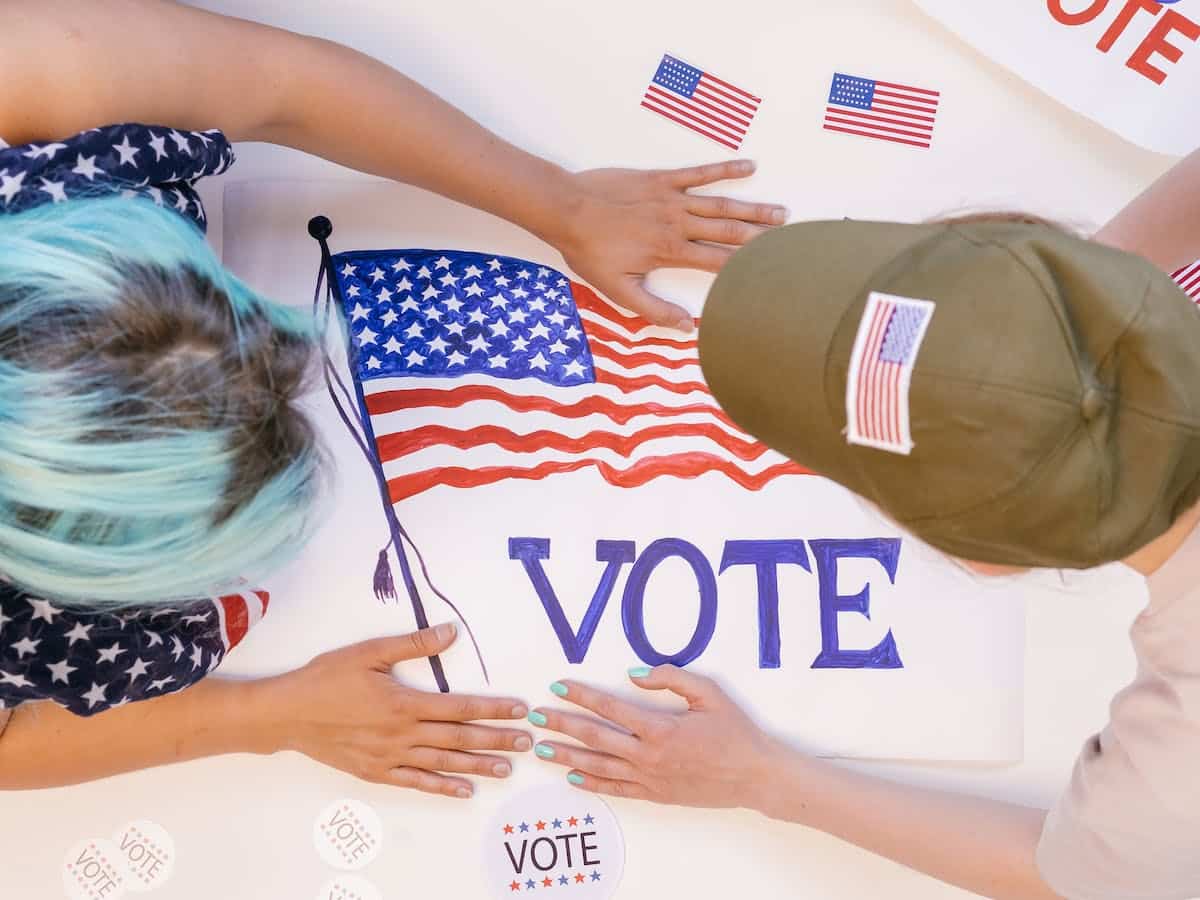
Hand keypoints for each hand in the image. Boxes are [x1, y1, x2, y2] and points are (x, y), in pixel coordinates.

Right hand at [261, 623, 531, 797]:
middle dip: (496, 739)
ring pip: (443, 763)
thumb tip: (451, 632)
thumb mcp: (368, 652)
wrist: (287, 714)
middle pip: (459, 738)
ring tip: (507, 767)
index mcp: (404, 703)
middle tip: (527, 742)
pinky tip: (464, 790)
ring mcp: (390, 757)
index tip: (519, 710)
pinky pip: (416, 782)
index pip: (460, 707)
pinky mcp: (376, 772)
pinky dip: (442, 787)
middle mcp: (402, 734)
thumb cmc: (326, 678)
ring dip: (477, 765)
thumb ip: (413, 644)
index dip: (492, 708)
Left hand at [528, 665, 778, 807]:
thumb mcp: (709, 693)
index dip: (581, 695)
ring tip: (541, 749)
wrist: (754, 775)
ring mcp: (650, 778)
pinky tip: (572, 778)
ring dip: (567, 757)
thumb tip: (634, 673)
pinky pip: (616, 789)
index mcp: (661, 728)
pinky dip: (592, 784)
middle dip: (561, 725)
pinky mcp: (655, 795)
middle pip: (595, 738)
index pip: (610, 707)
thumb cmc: (734, 731)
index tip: (558, 686)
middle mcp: (649, 755)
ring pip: (598, 767)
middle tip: (535, 717)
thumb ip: (671, 678)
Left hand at [552, 161, 787, 330]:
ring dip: (753, 208)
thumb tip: (686, 326)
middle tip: (790, 239)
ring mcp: (672, 198)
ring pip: (721, 204)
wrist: (566, 210)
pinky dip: (725, 169)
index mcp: (671, 252)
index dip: (747, 267)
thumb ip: (654, 309)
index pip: (719, 262)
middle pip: (728, 231)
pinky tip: (749, 167)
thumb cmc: (589, 251)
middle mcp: (678, 223)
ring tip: (781, 212)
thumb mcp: (618, 290)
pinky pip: (699, 173)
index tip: (772, 271)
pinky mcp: (661, 178)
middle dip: (761, 237)